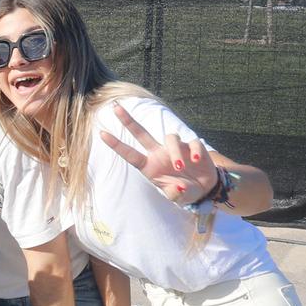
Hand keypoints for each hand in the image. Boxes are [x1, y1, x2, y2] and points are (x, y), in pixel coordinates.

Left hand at [100, 101, 217, 204]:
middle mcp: (159, 153)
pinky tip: (195, 160)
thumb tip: (178, 189)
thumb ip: (175, 195)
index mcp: (150, 166)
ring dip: (174, 152)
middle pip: (141, 133)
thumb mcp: (178, 198)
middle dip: (128, 121)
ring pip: (170, 137)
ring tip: (180, 167)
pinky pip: (191, 142)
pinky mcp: (192, 146)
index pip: (131, 154)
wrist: (204, 188)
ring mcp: (175, 148)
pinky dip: (193, 150)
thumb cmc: (184, 191)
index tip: (101, 133)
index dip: (117, 145)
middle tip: (115, 107)